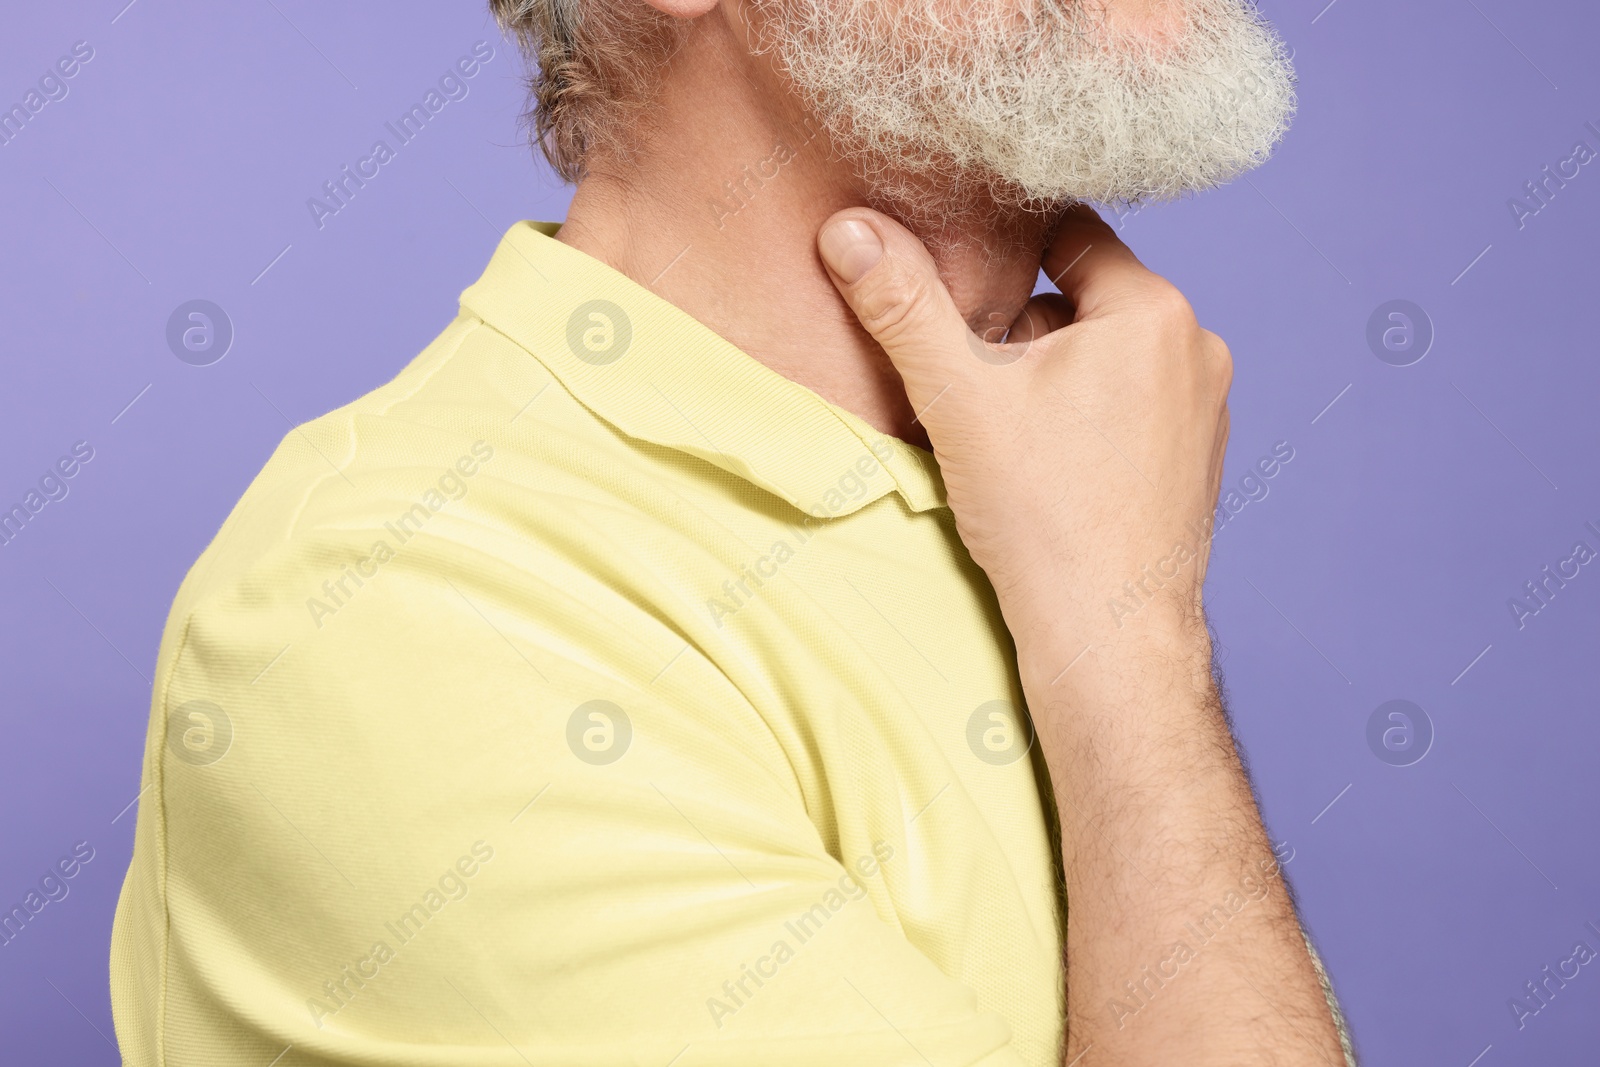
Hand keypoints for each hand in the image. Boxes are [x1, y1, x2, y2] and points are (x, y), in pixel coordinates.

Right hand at [817, 206, 1231, 676]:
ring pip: (1106, 358)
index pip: (1071, 233)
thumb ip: (902, 304)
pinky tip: (1045, 465)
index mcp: (1152, 311)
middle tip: (972, 376)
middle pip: (1084, 300)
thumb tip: (846, 229)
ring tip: (1005, 429)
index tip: (961, 276)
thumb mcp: (957, 396)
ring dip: (1053, 375)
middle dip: (1022, 327)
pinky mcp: (1196, 460)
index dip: (1005, 248)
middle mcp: (1197, 349)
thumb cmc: (1043, 517)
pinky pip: (1131, 408)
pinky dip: (1086, 418)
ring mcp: (1205, 409)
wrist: (1108, 637)